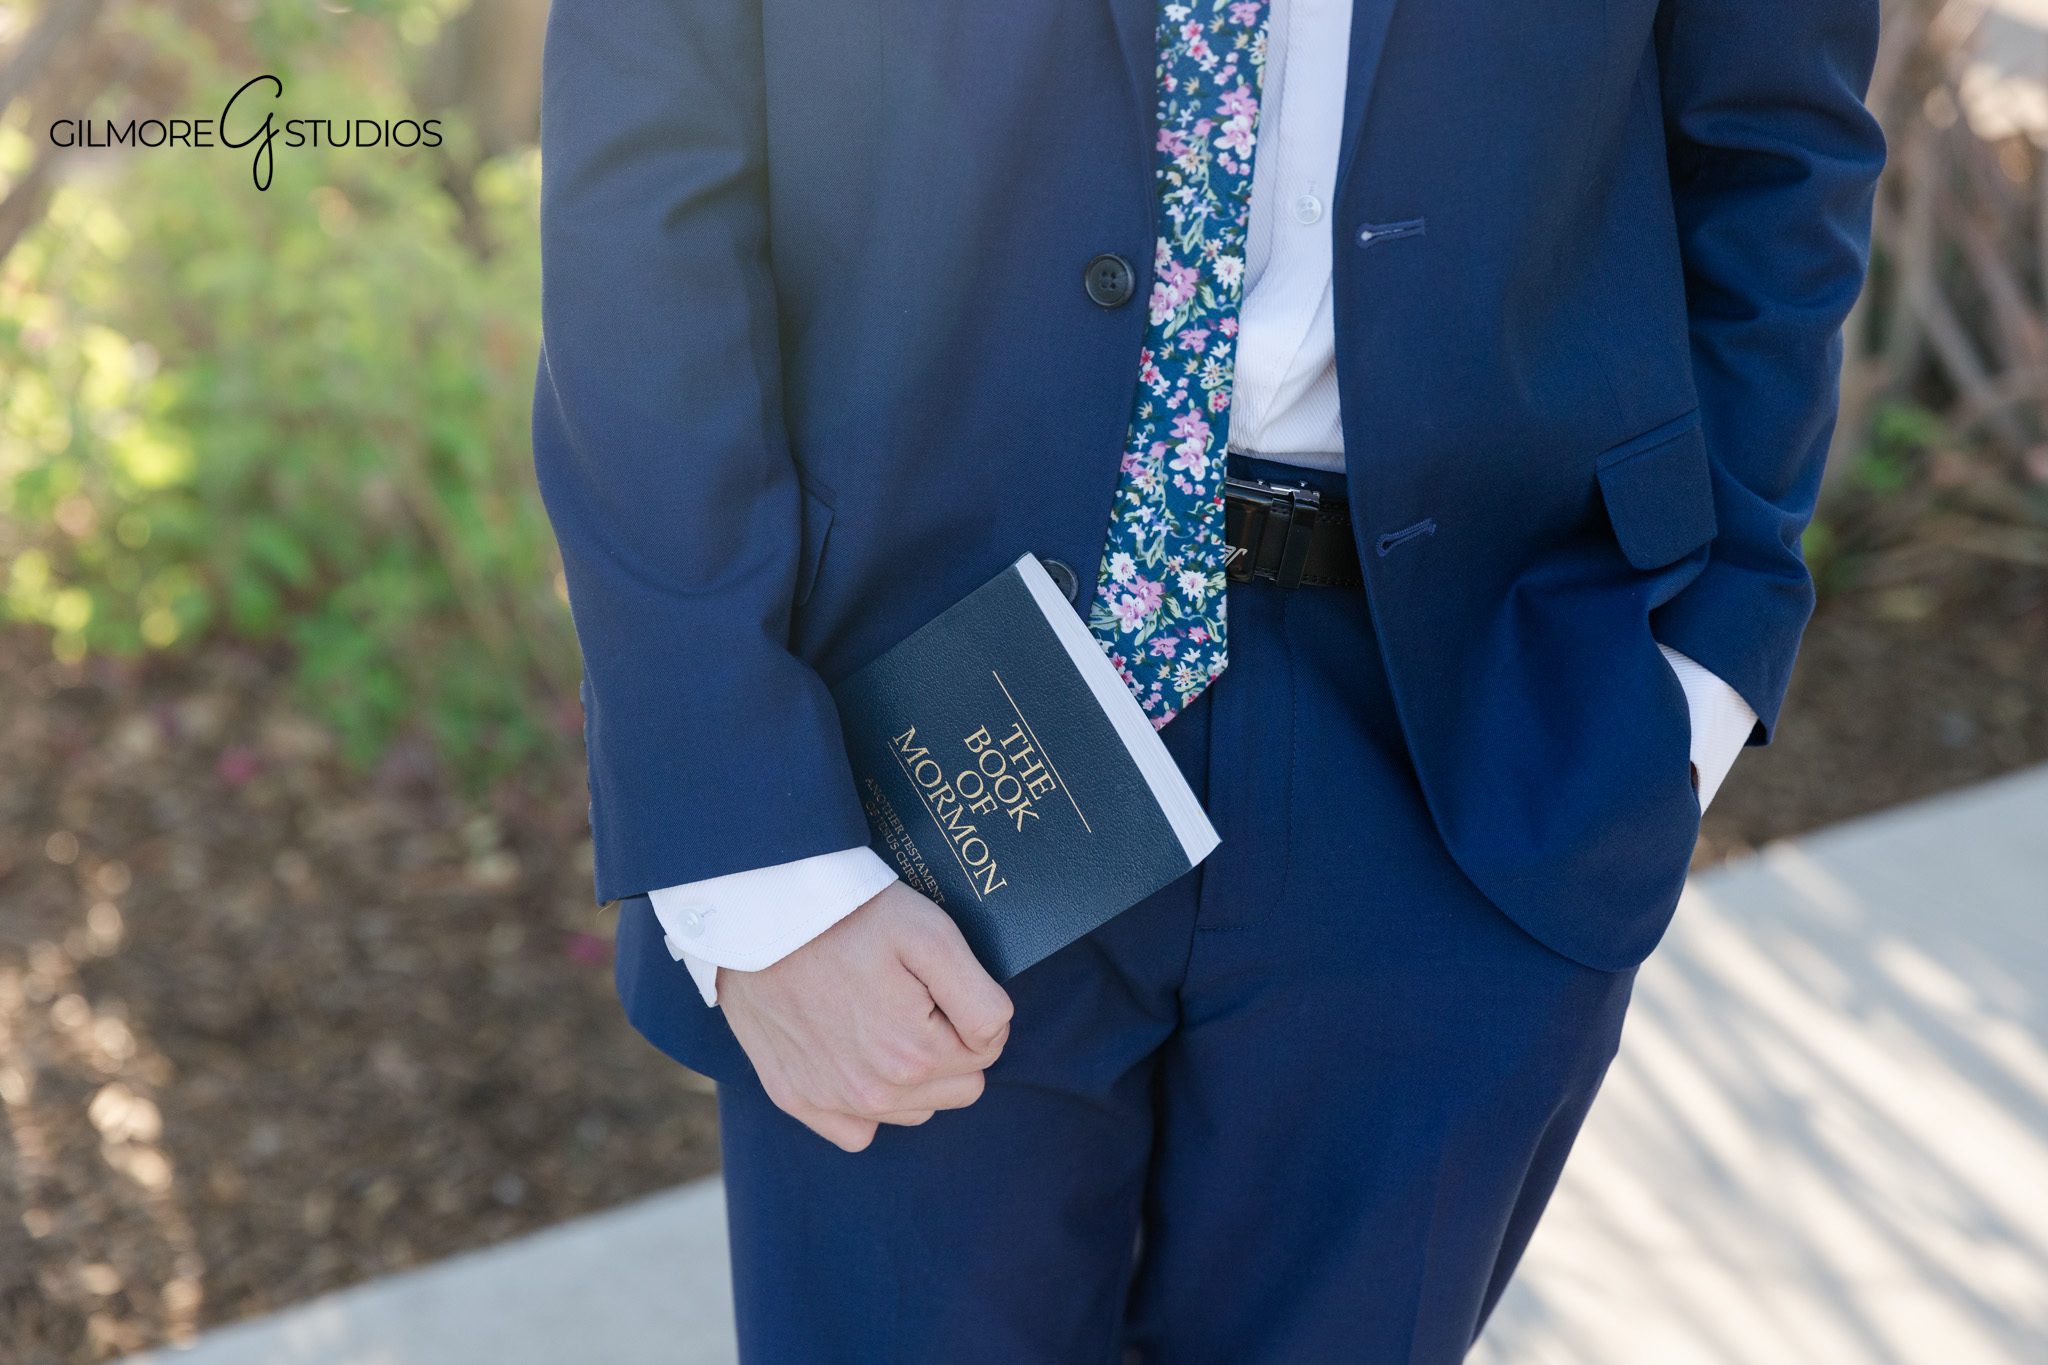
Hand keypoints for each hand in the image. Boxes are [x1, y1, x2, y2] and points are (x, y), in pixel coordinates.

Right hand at [716, 880, 1013, 1151]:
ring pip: (912, 1110)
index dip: (971, 1011)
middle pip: (956, 1088)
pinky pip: (856, 1131)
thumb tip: (992, 1038)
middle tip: (910, 996)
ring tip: (877, 1015)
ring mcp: (829, 1101)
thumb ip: (981, 999)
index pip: (986, 1050)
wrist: (760, 912)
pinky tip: (853, 1053)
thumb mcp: (933, 936)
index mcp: (915, 1057)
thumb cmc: (851, 917)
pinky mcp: (794, 1097)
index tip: (938, 981)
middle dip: (947, 1047)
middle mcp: (873, 1095)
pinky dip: (864, 1103)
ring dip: (909, 1074)